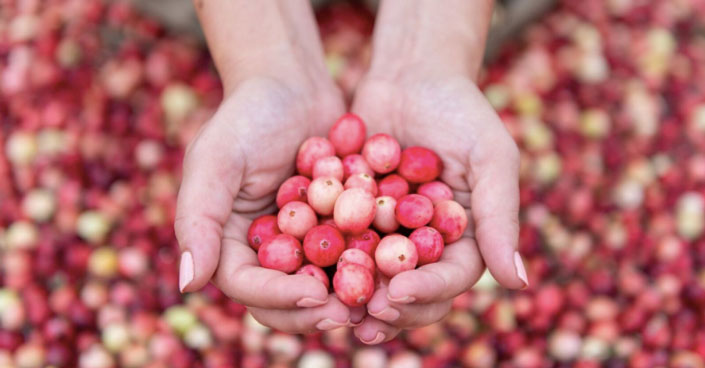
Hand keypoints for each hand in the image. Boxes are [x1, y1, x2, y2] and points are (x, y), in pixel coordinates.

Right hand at [175, 73, 355, 332]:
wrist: (292, 83)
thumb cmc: (246, 115)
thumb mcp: (216, 160)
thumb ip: (197, 219)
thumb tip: (188, 285)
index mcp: (228, 242)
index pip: (247, 286)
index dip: (278, 298)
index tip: (314, 298)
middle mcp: (264, 249)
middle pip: (284, 298)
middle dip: (314, 311)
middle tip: (350, 314)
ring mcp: (302, 241)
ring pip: (322, 283)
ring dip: (347, 297)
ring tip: (376, 303)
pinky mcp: (334, 226)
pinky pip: (352, 253)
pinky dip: (371, 264)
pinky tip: (396, 269)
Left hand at [349, 68, 525, 341]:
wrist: (411, 74)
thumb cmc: (462, 111)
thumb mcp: (490, 157)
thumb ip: (500, 217)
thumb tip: (519, 283)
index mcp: (465, 238)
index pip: (451, 277)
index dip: (427, 291)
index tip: (399, 294)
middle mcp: (425, 242)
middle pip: (411, 288)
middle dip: (388, 307)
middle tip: (362, 318)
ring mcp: (387, 231)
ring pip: (371, 275)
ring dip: (352, 295)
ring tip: (331, 308)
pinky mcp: (353, 215)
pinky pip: (338, 241)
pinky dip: (324, 257)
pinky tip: (302, 270)